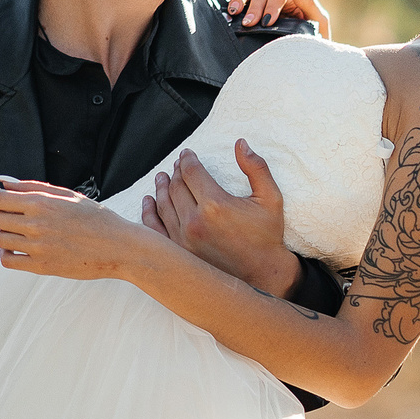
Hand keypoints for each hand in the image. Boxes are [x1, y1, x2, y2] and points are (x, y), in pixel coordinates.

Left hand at [0, 178, 156, 280]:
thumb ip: (32, 186)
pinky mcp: (41, 266)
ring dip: (6, 235)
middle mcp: (36, 225)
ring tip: (23, 233)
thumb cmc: (96, 218)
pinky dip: (8, 254)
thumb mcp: (67, 194)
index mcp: (41, 203)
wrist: (118, 247)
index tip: (5, 201)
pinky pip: (7, 261)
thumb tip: (3, 182)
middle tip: (18, 217)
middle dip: (3, 216)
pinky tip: (20, 249)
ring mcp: (38, 247)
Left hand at [139, 142, 298, 295]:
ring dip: (161, 188)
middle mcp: (195, 221)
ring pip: (164, 205)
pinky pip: (156, 229)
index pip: (192, 172)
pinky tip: (149, 202)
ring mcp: (183, 240)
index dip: (187, 160)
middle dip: (176, 172)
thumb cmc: (267, 236)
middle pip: (176, 186)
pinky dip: (149, 213)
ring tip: (161, 178)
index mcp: (215, 204)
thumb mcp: (270, 198)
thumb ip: (256, 167)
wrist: (263, 274)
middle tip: (177, 165)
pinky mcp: (179, 253)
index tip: (187, 154)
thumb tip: (241, 143)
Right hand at [208, 0, 329, 39]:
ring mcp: (260, 3)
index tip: (267, 22)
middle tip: (249, 24)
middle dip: (254, 8)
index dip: (272, 6)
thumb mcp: (318, 22)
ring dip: (238, 0)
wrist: (305, 56)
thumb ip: (310, 4)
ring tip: (233, 13)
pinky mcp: (249, 11)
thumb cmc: (314, 38)